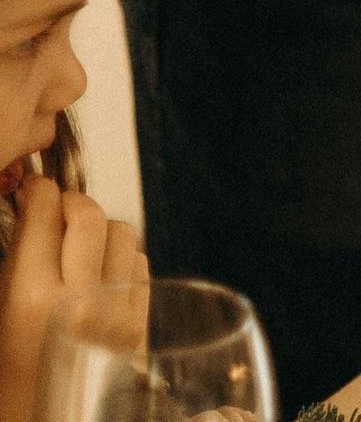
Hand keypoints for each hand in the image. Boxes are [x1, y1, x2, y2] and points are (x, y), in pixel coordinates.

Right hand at [1, 177, 146, 421]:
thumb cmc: (12, 381)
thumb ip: (16, 265)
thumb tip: (31, 214)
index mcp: (34, 299)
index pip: (45, 217)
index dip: (38, 192)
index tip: (33, 187)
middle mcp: (84, 301)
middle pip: (91, 216)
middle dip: (70, 201)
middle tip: (55, 205)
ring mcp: (120, 311)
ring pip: (124, 233)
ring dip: (100, 228)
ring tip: (77, 240)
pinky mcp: (141, 323)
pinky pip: (140, 264)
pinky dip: (121, 255)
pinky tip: (99, 268)